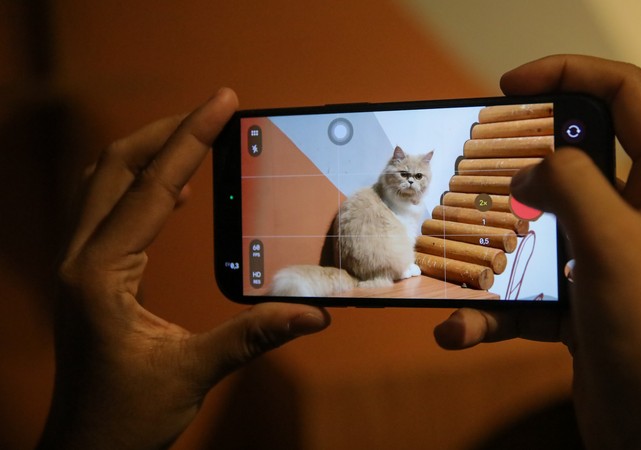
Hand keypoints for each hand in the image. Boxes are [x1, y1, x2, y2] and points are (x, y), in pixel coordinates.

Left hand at [38, 88, 329, 449]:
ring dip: (147, 153)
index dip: (190, 139)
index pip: (150, 187)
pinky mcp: (89, 276)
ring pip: (103, 183)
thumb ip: (253, 336)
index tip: (221, 102)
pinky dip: (140, 184)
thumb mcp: (192, 373)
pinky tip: (171, 190)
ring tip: (194, 138)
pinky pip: (108, 209)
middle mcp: (81, 259)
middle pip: (113, 167)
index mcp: (100, 273)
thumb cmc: (125, 416)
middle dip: (164, 132)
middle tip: (211, 112)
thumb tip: (315, 314)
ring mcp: (80, 266)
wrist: (84, 449)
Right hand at [434, 56, 640, 448]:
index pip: (623, 94)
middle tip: (474, 164)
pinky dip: (492, 310)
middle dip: (518, 163)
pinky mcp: (580, 300)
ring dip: (493, 249)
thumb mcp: (613, 241)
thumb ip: (570, 183)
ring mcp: (606, 258)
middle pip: (572, 159)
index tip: (508, 86)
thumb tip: (528, 169)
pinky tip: (460, 330)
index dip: (568, 73)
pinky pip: (526, 289)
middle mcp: (638, 212)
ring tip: (452, 263)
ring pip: (539, 228)